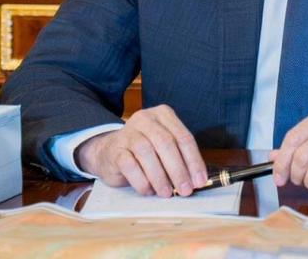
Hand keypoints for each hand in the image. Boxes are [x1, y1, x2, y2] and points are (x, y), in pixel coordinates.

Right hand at [75, 105, 206, 197]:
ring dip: (160, 177)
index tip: (199, 180)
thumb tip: (196, 179)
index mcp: (163, 115)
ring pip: (147, 153)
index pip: (183, 137)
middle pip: (166, 143)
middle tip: (186, 190)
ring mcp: (128, 133)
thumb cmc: (143, 151)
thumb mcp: (163, 147)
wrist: (108, 151)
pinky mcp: (115, 149)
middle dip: (178, 170)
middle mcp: (145, 119)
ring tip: (167, 193)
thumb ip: (179, 157)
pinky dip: (142, 181)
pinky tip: (149, 191)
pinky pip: (130, 165)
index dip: (194, 160)